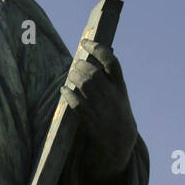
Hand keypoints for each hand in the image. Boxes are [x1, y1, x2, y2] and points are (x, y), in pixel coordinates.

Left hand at [60, 39, 137, 179]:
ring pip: (84, 85)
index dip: (97, 49)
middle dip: (81, 66)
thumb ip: (109, 79)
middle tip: (75, 64)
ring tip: (70, 76)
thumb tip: (90, 58)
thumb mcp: (119, 94)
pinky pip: (76, 103)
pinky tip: (64, 90)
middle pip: (94, 73)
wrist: (120, 141)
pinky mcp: (90, 119)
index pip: (111, 62)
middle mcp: (112, 96)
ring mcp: (101, 108)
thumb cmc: (117, 113)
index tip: (84, 42)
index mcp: (121, 87)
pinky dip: (68, 94)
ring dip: (73, 77)